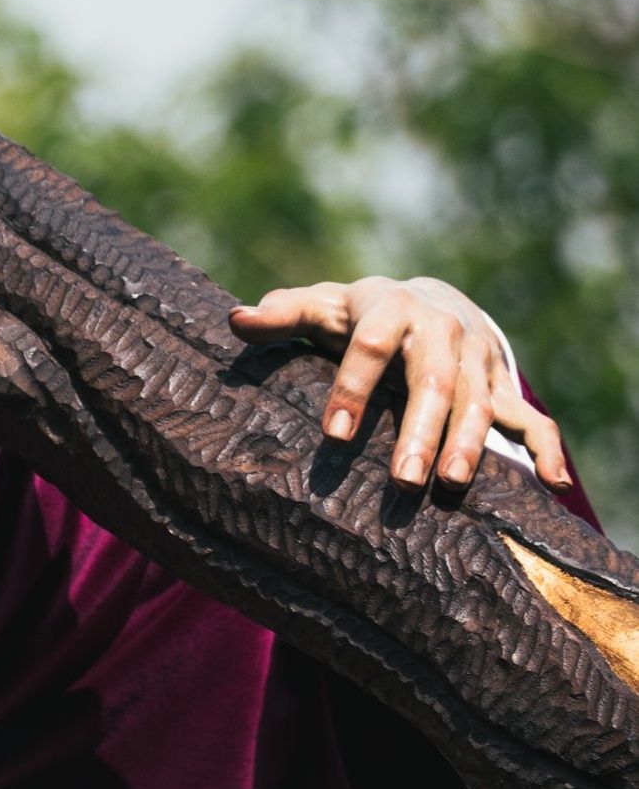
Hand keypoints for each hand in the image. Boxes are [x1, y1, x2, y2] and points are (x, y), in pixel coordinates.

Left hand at [228, 275, 571, 491]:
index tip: (334, 435)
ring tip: (451, 486)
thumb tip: (234, 322)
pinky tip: (554, 486)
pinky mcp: (502, 384)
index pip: (370, 346)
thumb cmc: (359, 315)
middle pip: (432, 380)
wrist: (428, 302)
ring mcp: (476, 357)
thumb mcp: (322, 307)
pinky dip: (547, 450)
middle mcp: (440, 329)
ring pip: (479, 402)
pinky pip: (532, 419)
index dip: (353, 387)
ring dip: (467, 444)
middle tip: (403, 480)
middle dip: (420, 430)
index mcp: (389, 306)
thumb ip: (282, 315)